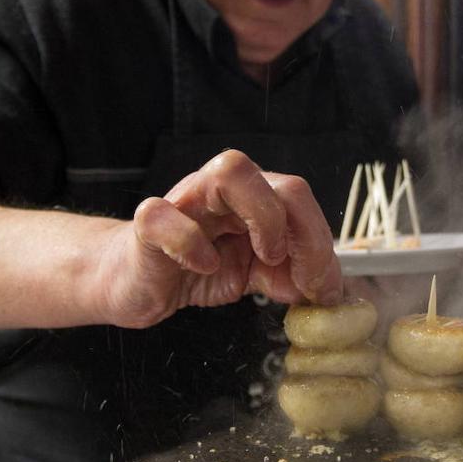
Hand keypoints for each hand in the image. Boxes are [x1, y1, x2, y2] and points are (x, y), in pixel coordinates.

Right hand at [93, 149, 343, 327]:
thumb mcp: (252, 276)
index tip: (325, 288)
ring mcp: (186, 199)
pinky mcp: (150, 223)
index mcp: (252, 196)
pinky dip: (192, 244)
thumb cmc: (191, 268)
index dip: (320, 242)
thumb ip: (288, 278)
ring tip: (264, 256)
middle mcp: (222, 188)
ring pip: (230, 170)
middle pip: (280, 180)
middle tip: (299, 273)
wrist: (133, 280)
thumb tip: (329, 291)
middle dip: (303, 231)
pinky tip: (204, 268)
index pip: (299, 199)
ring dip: (262, 216)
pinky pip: (168, 216)